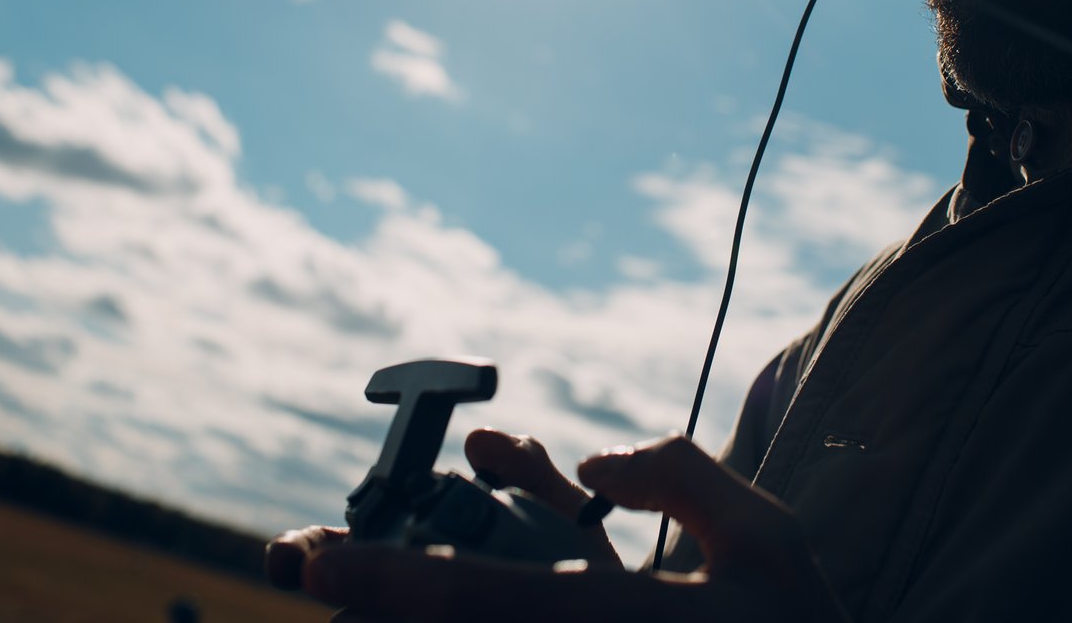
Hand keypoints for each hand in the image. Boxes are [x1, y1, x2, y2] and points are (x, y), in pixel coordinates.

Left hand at [264, 433, 847, 622]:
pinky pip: (518, 619)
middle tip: (305, 558)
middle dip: (369, 596)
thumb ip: (679, 478)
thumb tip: (590, 465)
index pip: (473, 601)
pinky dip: (479, 594)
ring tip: (364, 553)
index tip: (303, 556)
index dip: (380, 580)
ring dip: (412, 599)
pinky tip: (508, 510)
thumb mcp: (768, 538)